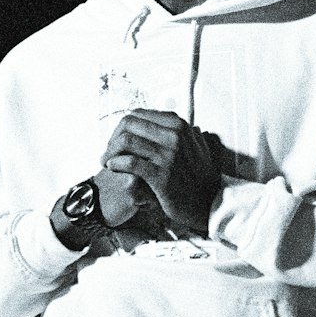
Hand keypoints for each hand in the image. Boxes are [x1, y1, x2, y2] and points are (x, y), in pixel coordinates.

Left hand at [101, 110, 220, 235]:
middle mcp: (174, 135)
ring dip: (110, 151)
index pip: (138, 114)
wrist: (209, 202)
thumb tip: (172, 117)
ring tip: (106, 161)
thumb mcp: (196, 145)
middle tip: (108, 151)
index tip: (117, 139)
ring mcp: (169, 155)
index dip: (122, 126)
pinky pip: (131, 163)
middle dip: (112, 137)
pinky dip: (116, 163)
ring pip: (126, 141)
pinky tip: (113, 167)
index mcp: (178, 125)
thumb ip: (183, 130)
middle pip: (129, 124)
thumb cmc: (200, 176)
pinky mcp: (162, 175)